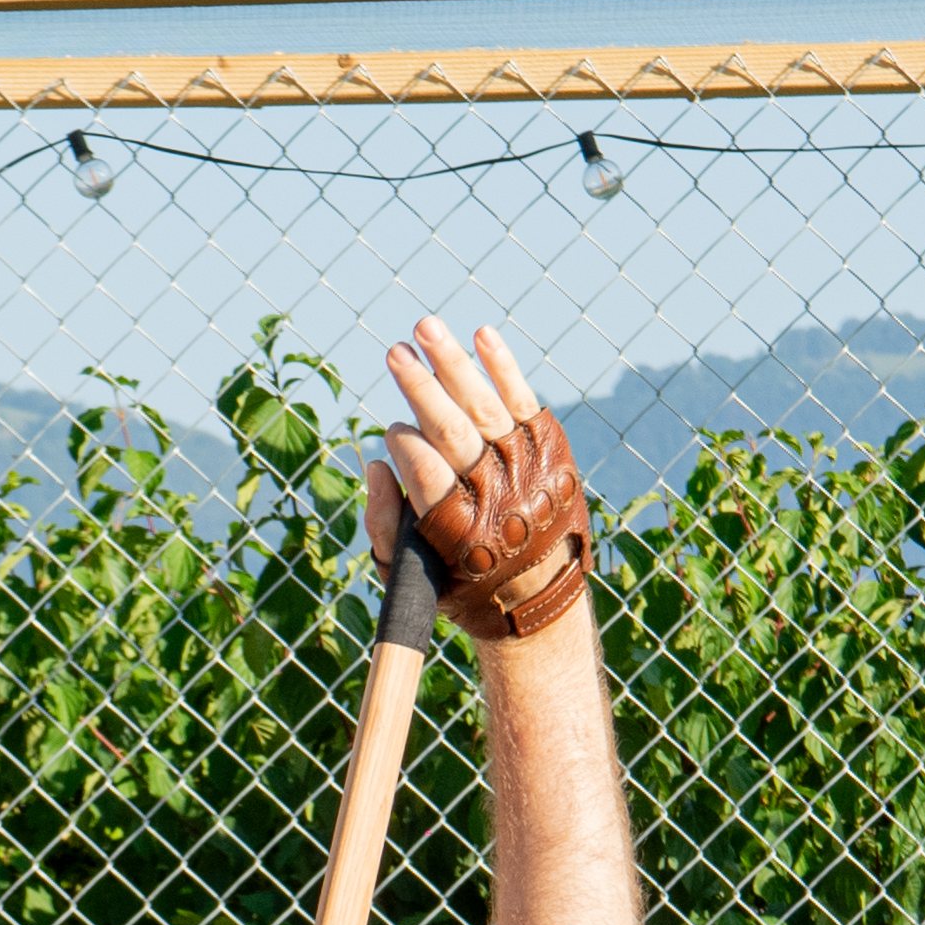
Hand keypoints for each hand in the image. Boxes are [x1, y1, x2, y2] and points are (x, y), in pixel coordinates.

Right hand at [363, 316, 590, 641]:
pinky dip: (503, 367)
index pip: (423, 468)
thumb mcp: (410, 572)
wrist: (537, 598)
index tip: (394, 432)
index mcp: (456, 527)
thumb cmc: (461, 581)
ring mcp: (524, 468)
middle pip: (451, 429)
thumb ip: (383, 525)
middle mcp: (493, 493)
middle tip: (394, 352)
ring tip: (425, 326)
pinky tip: (481, 334)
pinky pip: (524, 402)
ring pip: (483, 406)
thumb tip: (376, 463)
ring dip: (452, 362)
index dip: (403, 443)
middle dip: (419, 387)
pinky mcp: (549, 451)